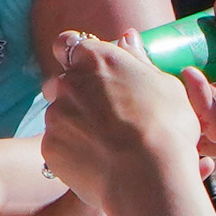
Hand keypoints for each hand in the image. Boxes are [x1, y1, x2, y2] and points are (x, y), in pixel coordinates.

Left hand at [37, 26, 206, 208]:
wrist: (149, 177)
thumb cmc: (166, 127)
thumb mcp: (165, 84)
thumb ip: (138, 60)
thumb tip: (127, 38)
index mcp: (95, 58)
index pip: (68, 44)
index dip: (78, 58)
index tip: (91, 71)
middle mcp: (67, 82)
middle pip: (61, 82)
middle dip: (76, 93)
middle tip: (105, 113)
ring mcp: (55, 115)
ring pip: (59, 115)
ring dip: (75, 124)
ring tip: (108, 144)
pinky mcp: (49, 147)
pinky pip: (58, 144)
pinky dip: (73, 151)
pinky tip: (99, 161)